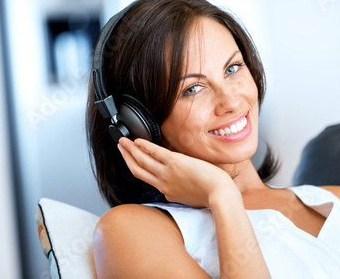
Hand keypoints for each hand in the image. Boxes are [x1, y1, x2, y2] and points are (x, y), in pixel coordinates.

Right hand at [117, 137, 238, 207]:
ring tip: (122, 142)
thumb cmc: (211, 195)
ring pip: (142, 161)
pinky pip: (154, 153)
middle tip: (120, 148)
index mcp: (168, 193)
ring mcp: (167, 173)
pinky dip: (144, 146)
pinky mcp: (174, 162)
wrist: (219, 194)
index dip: (141, 169)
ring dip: (130, 150)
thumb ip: (182, 192)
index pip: (150, 181)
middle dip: (127, 158)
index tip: (135, 160)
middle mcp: (163, 184)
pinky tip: (137, 141)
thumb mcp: (191, 199)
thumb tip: (180, 186)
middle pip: (138, 171)